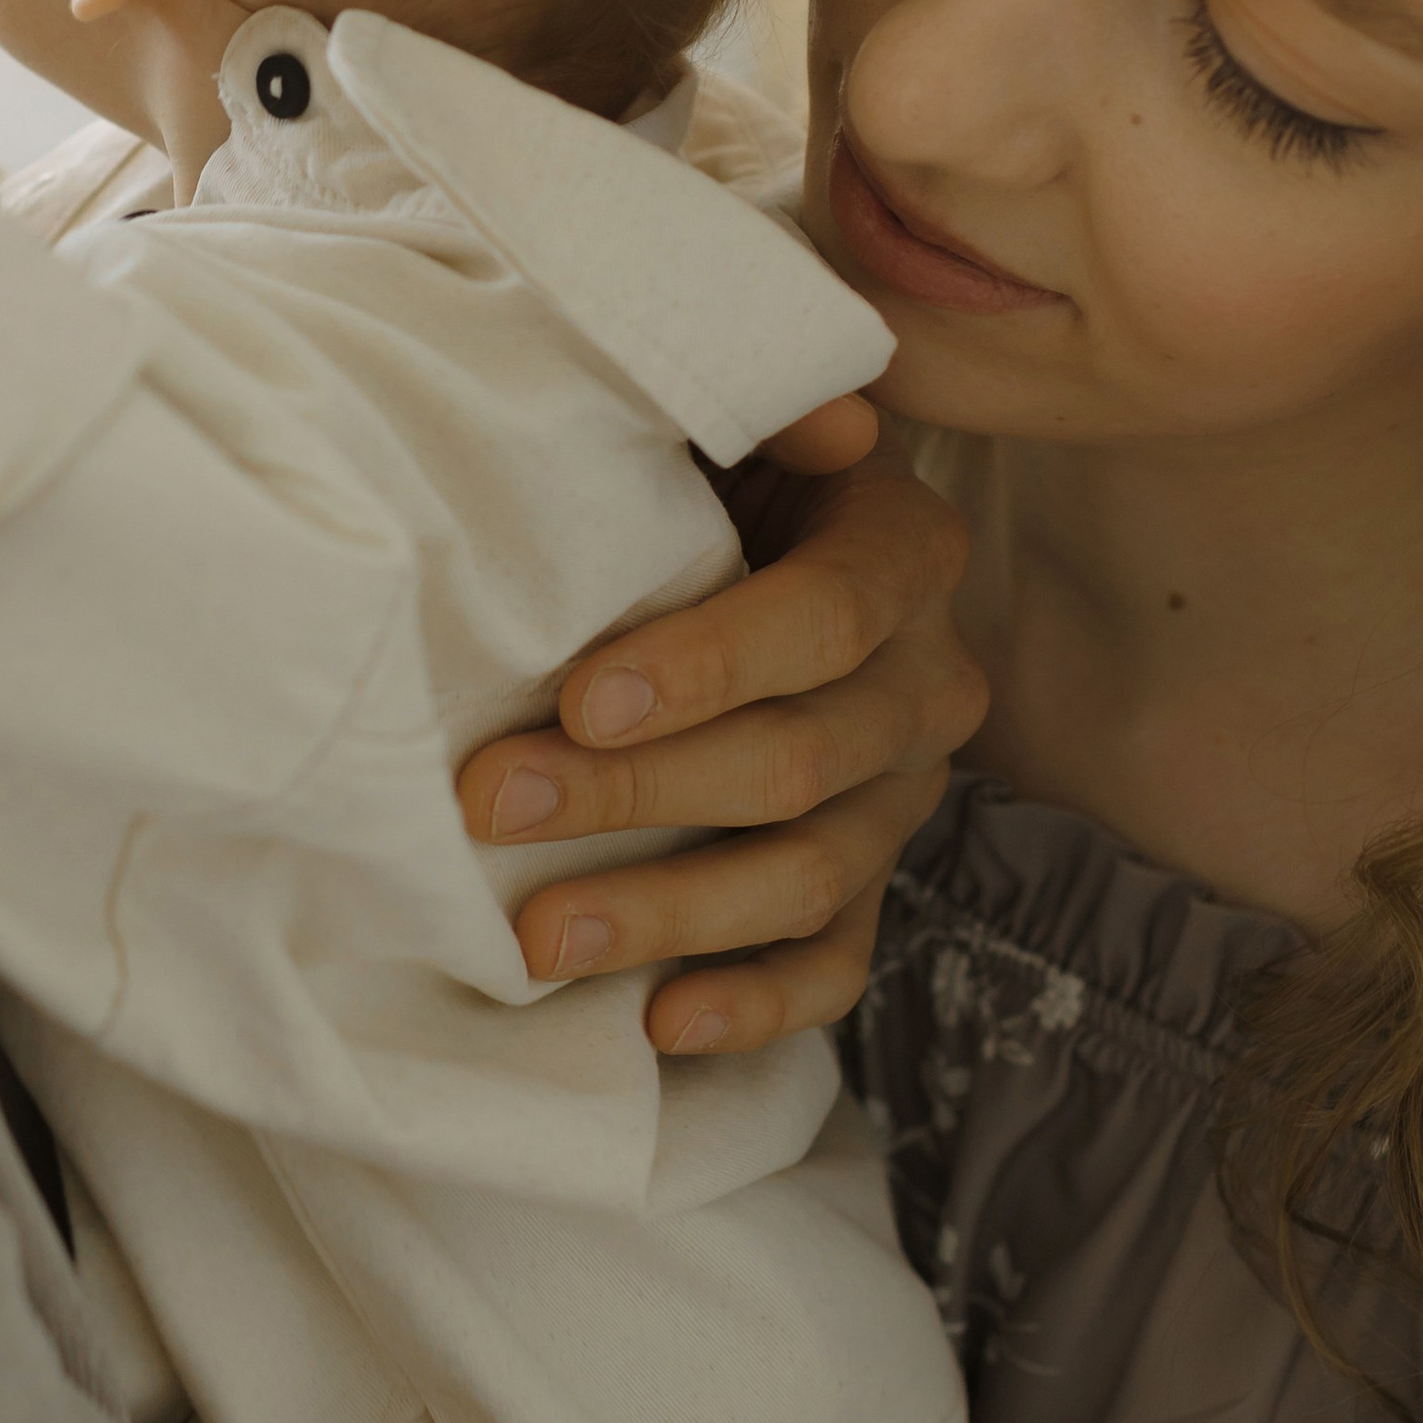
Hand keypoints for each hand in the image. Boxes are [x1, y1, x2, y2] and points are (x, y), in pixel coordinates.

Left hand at [455, 442, 982, 1053]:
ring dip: (672, 913)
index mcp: (906, 552)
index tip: (580, 695)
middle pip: (802, 760)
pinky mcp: (866, 879)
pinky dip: (756, 1006)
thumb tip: (831, 419)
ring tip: (541, 936)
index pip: (832, 618)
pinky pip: (836, 963)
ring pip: (810, 875)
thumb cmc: (704, 463)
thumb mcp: (720, 409)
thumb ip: (757, 398)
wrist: (743, 525)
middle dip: (639, 791)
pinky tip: (664, 1023)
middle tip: (494, 804)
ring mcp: (900, 794)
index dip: (711, 664)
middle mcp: (927, 681)